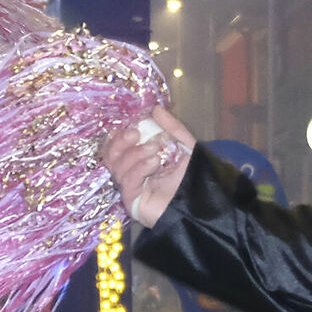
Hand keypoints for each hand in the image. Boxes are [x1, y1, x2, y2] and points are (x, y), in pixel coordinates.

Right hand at [100, 105, 196, 227]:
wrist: (201, 203)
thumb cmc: (192, 177)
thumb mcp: (184, 146)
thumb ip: (171, 127)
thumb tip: (155, 109)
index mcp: (138, 161)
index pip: (116, 146)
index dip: (119, 135)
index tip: (132, 125)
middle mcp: (131, 175)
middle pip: (110, 156)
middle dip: (120, 142)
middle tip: (136, 134)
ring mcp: (130, 189)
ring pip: (117, 167)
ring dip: (135, 154)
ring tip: (155, 151)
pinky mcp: (132, 202)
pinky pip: (126, 181)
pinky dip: (139, 168)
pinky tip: (154, 163)